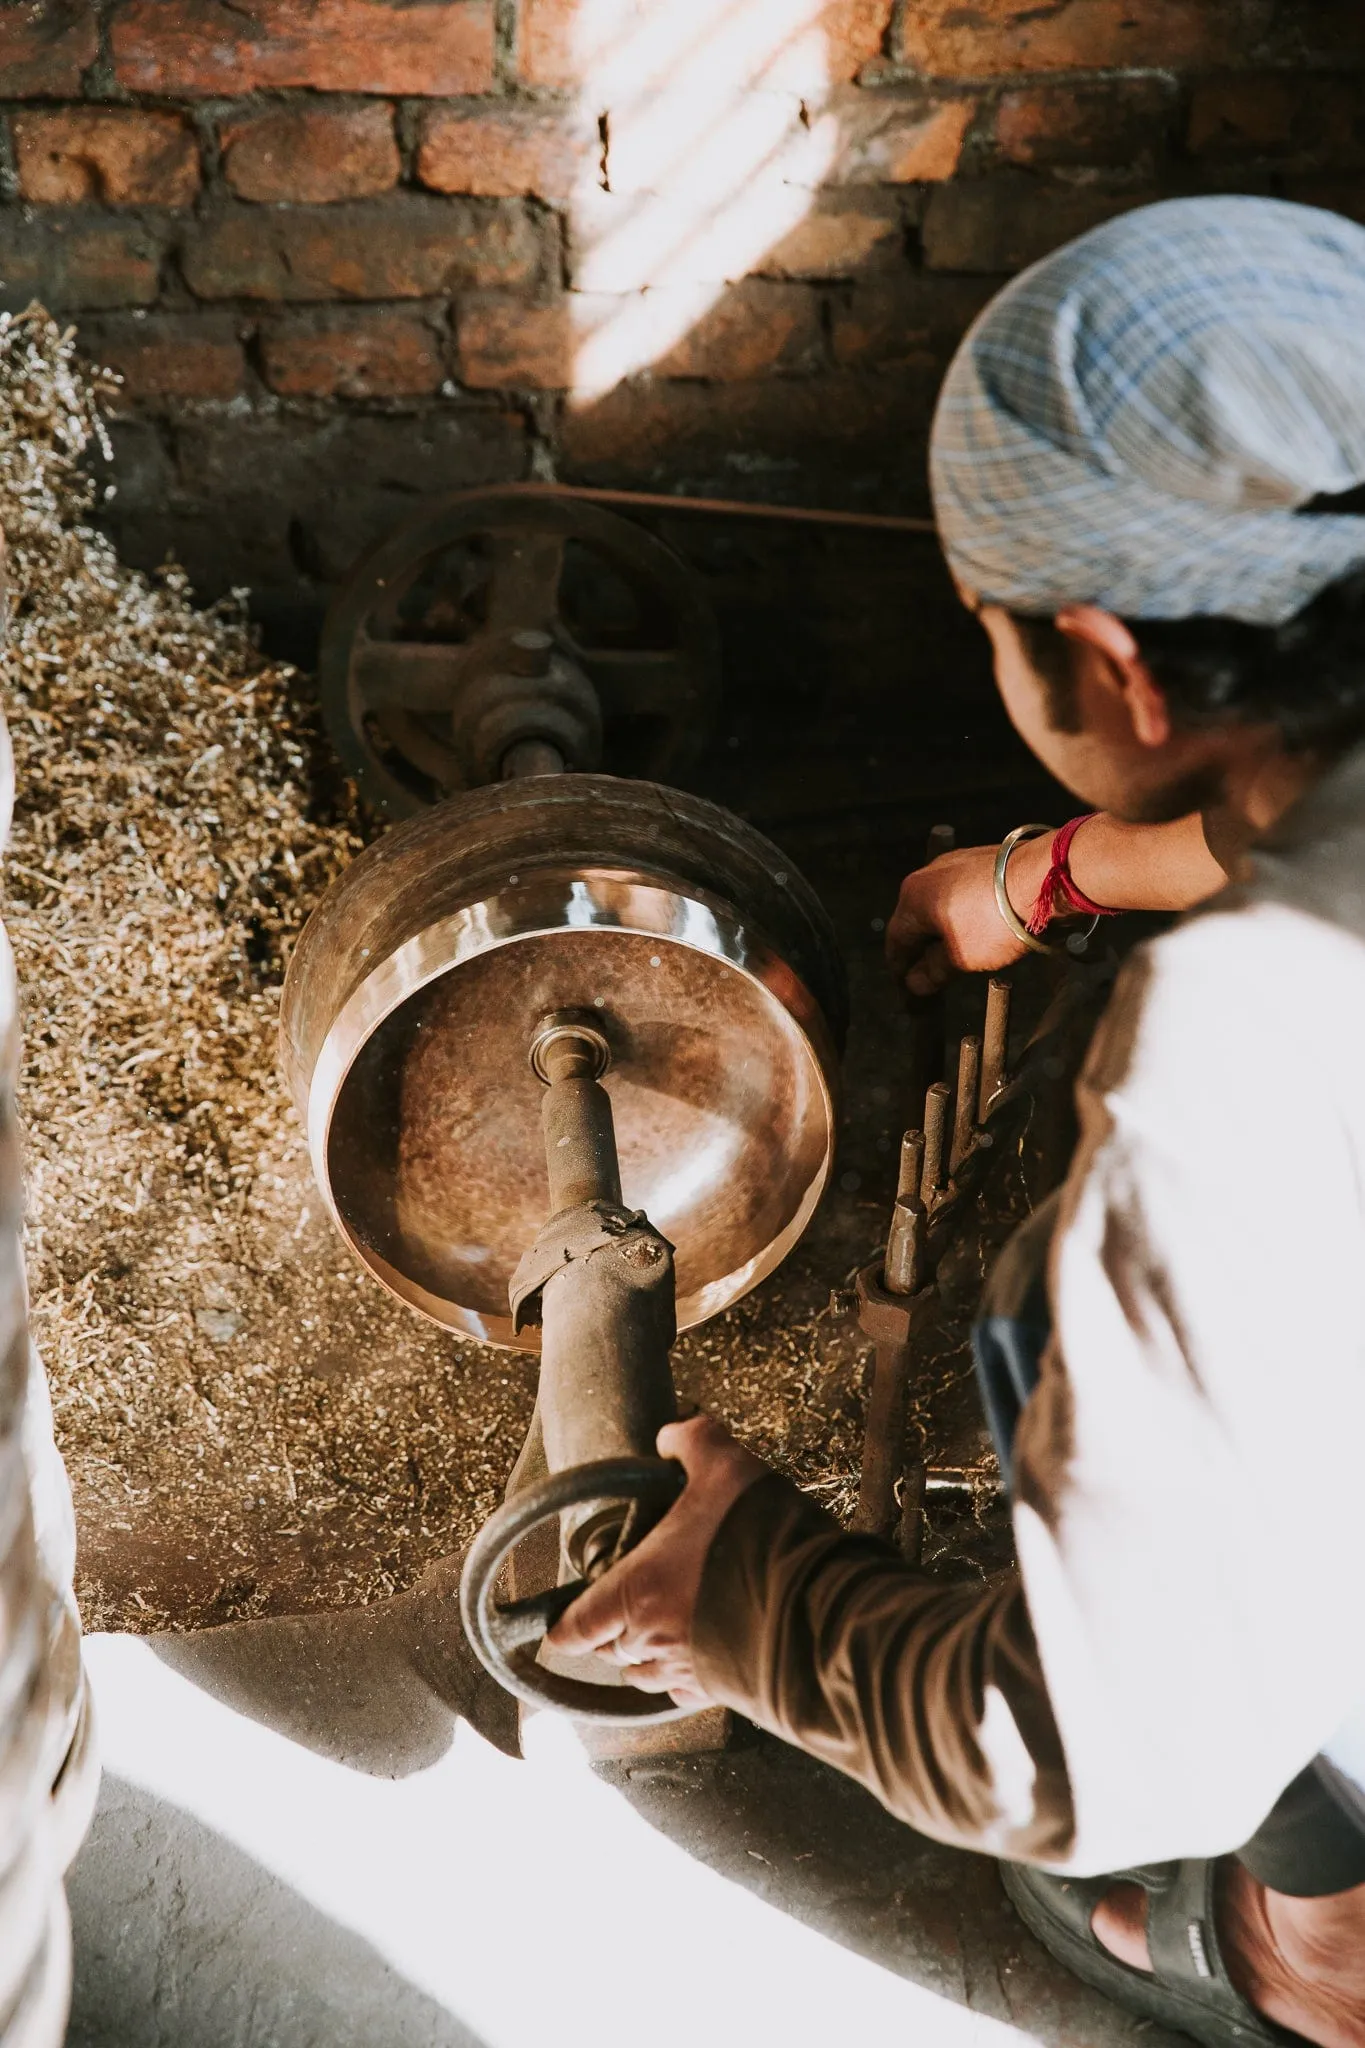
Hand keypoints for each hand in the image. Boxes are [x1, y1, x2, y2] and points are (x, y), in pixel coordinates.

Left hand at [546, 1414, 767, 1706]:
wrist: (818, 1608)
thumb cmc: (759, 1538)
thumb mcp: (725, 1467)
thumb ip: (692, 1442)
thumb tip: (671, 1437)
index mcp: (637, 1589)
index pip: (577, 1625)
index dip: (565, 1625)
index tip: (558, 1625)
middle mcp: (653, 1638)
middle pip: (610, 1648)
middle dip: (610, 1631)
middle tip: (620, 1606)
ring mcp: (687, 1669)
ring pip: (643, 1675)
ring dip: (641, 1656)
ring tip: (654, 1631)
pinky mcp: (721, 1690)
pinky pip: (682, 1694)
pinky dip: (677, 1680)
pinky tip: (692, 1658)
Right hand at [886, 843, 1035, 995]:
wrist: (1042, 880)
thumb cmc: (995, 922)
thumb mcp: (961, 958)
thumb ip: (932, 972)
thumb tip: (914, 983)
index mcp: (913, 898)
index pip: (896, 942)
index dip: (900, 970)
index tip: (907, 990)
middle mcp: (927, 875)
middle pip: (916, 921)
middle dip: (922, 951)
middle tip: (930, 978)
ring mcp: (954, 863)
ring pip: (939, 906)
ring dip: (943, 932)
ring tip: (955, 957)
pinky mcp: (980, 859)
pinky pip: (961, 894)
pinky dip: (962, 916)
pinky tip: (976, 931)